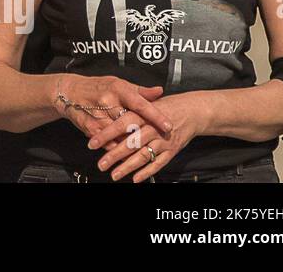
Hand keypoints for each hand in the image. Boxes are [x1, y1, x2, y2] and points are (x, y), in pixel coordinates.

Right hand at [53, 73, 169, 144]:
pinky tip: (125, 156)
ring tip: (145, 153)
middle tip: (158, 142)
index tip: (168, 125)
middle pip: (131, 123)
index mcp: (118, 89)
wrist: (69, 92)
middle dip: (144, 134)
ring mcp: (98, 115)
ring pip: (119, 135)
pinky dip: (117, 149)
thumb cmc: (98, 87)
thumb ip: (140, 91)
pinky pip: (107, 142)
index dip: (155, 115)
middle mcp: (108, 101)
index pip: (140, 103)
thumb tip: (160, 91)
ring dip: (132, 145)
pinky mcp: (89, 126)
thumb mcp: (118, 84)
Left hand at [90, 91, 208, 182]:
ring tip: (114, 175)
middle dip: (114, 156)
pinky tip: (135, 179)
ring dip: (127, 167)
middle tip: (101, 165)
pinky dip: (146, 172)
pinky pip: (157, 163)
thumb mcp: (143, 104)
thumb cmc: (162, 107)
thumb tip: (102, 122)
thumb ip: (125, 113)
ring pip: (142, 156)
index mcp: (142, 114)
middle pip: (130, 143)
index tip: (92, 144)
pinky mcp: (171, 151)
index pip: (121, 125)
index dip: (106, 134)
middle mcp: (152, 128)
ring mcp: (162, 141)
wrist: (190, 111)